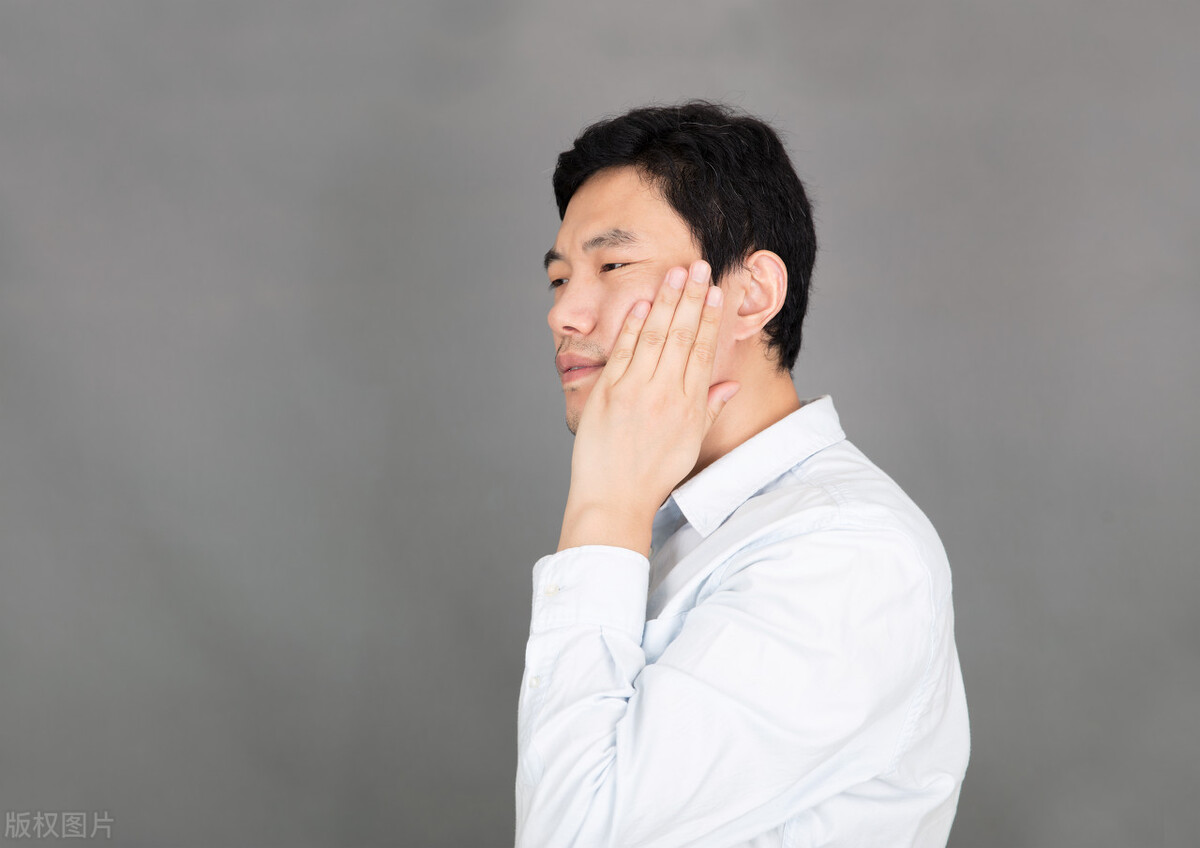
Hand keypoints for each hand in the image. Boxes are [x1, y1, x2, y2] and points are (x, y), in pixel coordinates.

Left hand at [557, 260, 740, 552]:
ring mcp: (636, 391)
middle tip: (699, 266)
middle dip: (692, 297)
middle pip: (683, 335)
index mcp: (690, 406)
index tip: (717, 292)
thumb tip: (729, 386)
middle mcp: (666, 394)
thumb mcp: (690, 444)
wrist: (614, 498)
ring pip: (655, 335)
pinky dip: (633, 324)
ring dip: (666, 300)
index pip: (704, 351)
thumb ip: (709, 409)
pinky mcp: (608, 393)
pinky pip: (623, 350)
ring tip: (676, 273)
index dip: (711, 318)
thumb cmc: (652, 475)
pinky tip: (642, 302)